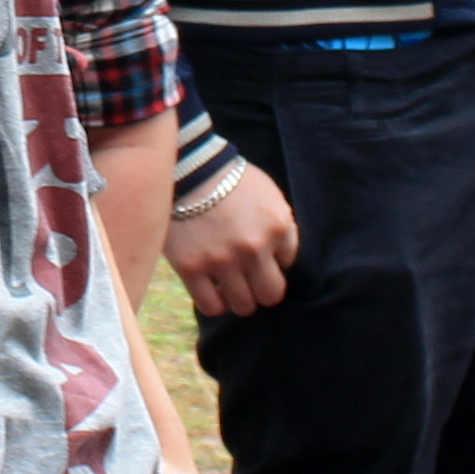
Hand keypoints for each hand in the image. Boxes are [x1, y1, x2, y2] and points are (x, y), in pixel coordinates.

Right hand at [166, 159, 297, 318]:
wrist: (186, 167)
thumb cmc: (229, 179)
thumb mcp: (268, 195)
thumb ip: (281, 226)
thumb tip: (283, 260)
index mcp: (277, 227)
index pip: (288, 264)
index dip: (273, 259)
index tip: (259, 250)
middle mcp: (253, 247)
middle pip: (270, 294)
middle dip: (262, 289)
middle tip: (250, 279)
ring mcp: (222, 259)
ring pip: (243, 306)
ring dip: (239, 298)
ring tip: (230, 285)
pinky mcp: (191, 267)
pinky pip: (211, 306)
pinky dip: (215, 304)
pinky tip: (213, 290)